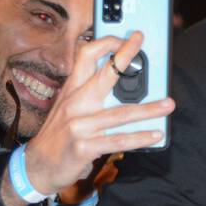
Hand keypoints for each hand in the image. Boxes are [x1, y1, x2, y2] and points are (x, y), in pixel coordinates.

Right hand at [21, 31, 173, 193]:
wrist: (37, 166)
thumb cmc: (58, 136)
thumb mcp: (68, 109)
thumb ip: (88, 95)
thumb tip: (120, 84)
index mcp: (71, 90)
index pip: (86, 56)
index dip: (107, 43)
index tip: (128, 38)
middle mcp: (75, 104)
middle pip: (105, 75)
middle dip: (126, 57)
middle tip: (143, 46)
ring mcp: (79, 125)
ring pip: (120, 113)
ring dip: (148, 109)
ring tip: (168, 105)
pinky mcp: (84, 146)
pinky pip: (118, 141)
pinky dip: (139, 138)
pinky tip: (154, 135)